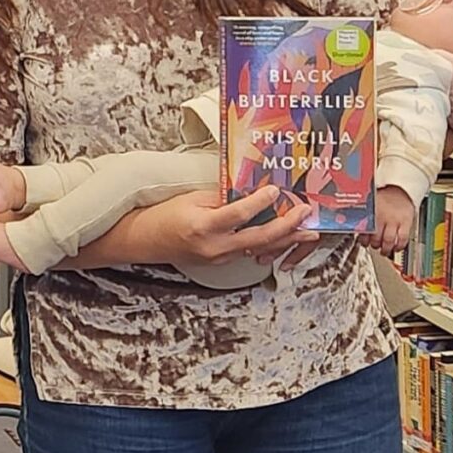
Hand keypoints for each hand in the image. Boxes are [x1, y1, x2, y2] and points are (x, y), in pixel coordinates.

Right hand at [127, 184, 316, 268]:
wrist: (145, 241)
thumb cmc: (164, 216)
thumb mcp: (192, 199)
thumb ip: (222, 198)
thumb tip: (249, 193)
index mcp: (203, 226)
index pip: (239, 214)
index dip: (260, 202)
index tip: (275, 190)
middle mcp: (214, 246)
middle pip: (258, 237)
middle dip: (286, 226)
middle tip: (304, 214)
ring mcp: (218, 257)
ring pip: (259, 248)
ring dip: (285, 239)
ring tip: (307, 233)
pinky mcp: (220, 262)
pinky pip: (249, 251)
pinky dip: (268, 243)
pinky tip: (283, 237)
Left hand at [367, 185, 415, 255]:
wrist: (401, 189)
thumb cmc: (384, 198)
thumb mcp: (370, 205)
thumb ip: (363, 216)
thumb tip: (354, 226)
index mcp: (371, 213)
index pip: (364, 231)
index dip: (364, 240)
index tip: (364, 243)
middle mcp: (382, 217)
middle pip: (376, 238)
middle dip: (375, 245)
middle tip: (375, 246)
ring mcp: (395, 220)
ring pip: (389, 240)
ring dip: (386, 249)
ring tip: (385, 250)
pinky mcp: (407, 222)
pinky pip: (403, 238)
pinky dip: (399, 246)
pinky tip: (397, 248)